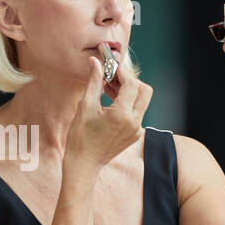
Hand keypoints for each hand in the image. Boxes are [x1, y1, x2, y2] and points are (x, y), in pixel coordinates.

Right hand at [65, 54, 151, 169]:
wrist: (84, 163)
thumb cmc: (80, 136)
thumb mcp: (86, 106)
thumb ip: (94, 81)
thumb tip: (96, 62)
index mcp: (122, 115)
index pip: (131, 84)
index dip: (122, 72)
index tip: (111, 66)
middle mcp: (134, 122)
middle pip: (144, 90)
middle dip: (130, 80)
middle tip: (113, 76)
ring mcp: (136, 129)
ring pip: (142, 101)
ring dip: (129, 91)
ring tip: (109, 87)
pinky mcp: (135, 134)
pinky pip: (137, 112)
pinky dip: (127, 103)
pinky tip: (111, 101)